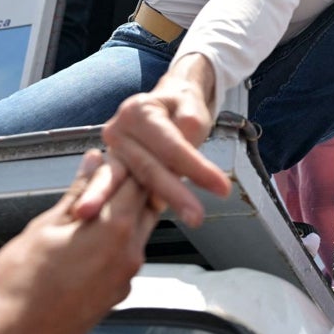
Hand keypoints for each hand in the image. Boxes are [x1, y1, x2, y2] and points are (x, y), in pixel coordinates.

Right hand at [0, 150, 159, 333]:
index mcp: (116, 227)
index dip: (123, 164)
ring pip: (139, 231)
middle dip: (128, 187)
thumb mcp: (45, 227)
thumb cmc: (20, 285)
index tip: (108, 158)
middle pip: (145, 204)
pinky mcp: (118, 294)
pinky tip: (88, 241)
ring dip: (123, 214)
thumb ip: (77, 193)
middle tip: (103, 179)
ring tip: (91, 209)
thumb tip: (92, 163)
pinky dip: (116, 241)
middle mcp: (131, 251)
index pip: (136, 179)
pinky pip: (127, 256)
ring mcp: (127, 276)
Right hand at [75, 54, 231, 225]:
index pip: (170, 145)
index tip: (222, 187)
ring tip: (134, 231)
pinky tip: (125, 230)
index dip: (195, 167)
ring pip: (129, 184)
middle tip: (197, 217)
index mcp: (138, 111)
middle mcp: (117, 131)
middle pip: (147, 168)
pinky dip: (128, 209)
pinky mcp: (113, 170)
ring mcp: (111, 152)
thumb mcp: (192, 108)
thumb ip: (188, 130)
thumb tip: (178, 162)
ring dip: (140, 208)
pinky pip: (121, 192)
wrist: (165, 101)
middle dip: (173, 194)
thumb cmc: (181, 105)